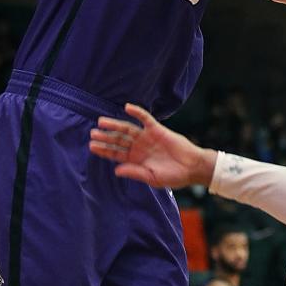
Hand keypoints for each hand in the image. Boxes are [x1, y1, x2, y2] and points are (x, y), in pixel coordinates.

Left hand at [89, 104, 215, 188]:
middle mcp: (139, 147)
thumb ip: (134, 172)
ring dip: (115, 125)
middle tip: (93, 133)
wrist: (192, 167)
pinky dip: (137, 112)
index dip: (104, 150)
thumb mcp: (152, 178)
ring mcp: (147, 137)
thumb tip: (116, 170)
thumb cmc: (174, 176)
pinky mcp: (157, 129)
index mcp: (136, 160)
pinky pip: (145, 119)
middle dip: (105, 137)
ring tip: (102, 122)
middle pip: (118, 140)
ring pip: (127, 129)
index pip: (116, 154)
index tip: (92, 146)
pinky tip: (127, 107)